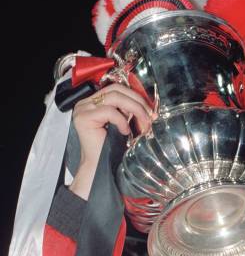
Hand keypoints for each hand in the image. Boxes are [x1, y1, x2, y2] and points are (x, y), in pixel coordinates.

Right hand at [69, 84, 153, 199]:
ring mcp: (83, 109)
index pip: (117, 89)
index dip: (136, 96)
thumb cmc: (111, 148)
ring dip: (134, 109)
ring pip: (115, 97)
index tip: (151, 110)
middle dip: (137, 101)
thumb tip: (148, 105)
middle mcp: (86, 103)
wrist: (99, 167)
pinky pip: (109, 111)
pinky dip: (121, 120)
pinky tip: (124, 132)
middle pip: (117, 90)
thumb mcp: (123, 123)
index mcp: (94, 102)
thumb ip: (128, 110)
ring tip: (142, 123)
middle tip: (150, 116)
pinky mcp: (83, 117)